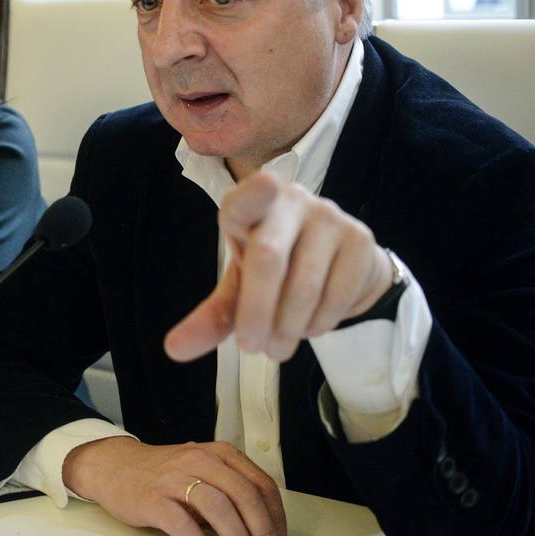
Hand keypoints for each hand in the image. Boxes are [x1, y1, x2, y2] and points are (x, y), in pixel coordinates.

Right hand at [63, 436, 286, 535]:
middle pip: (244, 496)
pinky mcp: (153, 499)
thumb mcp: (202, 469)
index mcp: (219, 453)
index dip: (275, 518)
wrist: (115, 466)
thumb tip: (260, 530)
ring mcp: (175, 478)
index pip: (260, 484)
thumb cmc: (164, 474)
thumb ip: (229, 490)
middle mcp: (200, 460)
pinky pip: (184, 525)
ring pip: (219, 508)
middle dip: (262, 532)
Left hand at [166, 171, 393, 362]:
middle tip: (251, 349)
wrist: (335, 263)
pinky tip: (308, 327)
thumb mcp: (240, 288)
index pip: (246, 199)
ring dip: (287, 329)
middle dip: (256, 312)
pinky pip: (336, 295)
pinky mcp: (360, 238)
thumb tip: (174, 350)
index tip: (266, 185)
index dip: (255, 193)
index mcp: (249, 205)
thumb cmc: (274, 268)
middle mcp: (290, 201)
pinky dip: (317, 324)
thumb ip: (212, 316)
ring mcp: (329, 216)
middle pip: (268, 259)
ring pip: (303, 287)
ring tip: (277, 346)